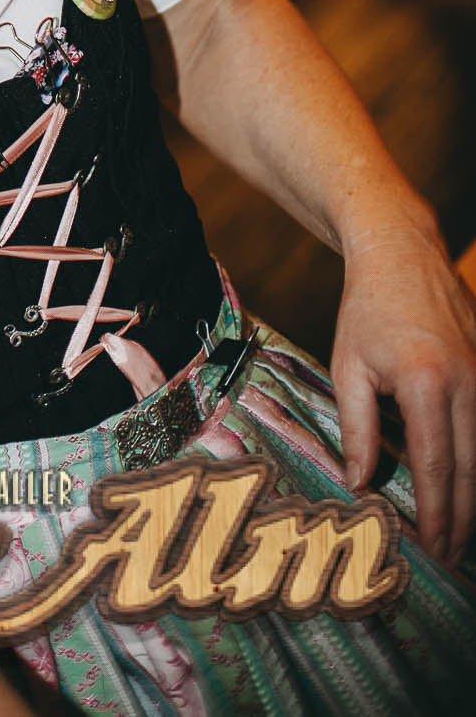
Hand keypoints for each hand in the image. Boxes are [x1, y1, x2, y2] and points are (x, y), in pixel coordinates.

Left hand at [331, 218, 475, 562]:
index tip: (432, 550)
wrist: (404, 252)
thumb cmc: (368, 310)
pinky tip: (471, 485)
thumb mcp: (349, 365)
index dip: (437, 516)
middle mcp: (469, 384)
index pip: (437, 468)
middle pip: (472, 471)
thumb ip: (356, 428)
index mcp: (428, 384)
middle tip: (451, 559)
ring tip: (462, 534)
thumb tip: (360, 484)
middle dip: (463, 521)